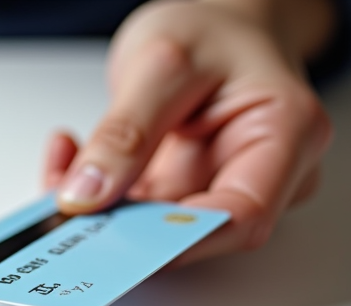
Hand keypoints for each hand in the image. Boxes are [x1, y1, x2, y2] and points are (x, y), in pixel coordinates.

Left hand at [44, 0, 334, 264]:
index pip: (242, 215)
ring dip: (100, 206)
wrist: (217, 19)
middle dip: (124, 226)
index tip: (119, 237)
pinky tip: (71, 158)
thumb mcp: (162, 63)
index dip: (180, 239)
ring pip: (152, 228)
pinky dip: (94, 190)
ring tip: (64, 167)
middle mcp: (261, 171)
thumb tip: (88, 195)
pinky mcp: (180, 190)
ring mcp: (219, 185)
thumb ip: (125, 131)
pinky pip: (132, 210)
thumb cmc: (214, 30)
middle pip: (195, 232)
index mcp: (286, 135)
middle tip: (70, 211)